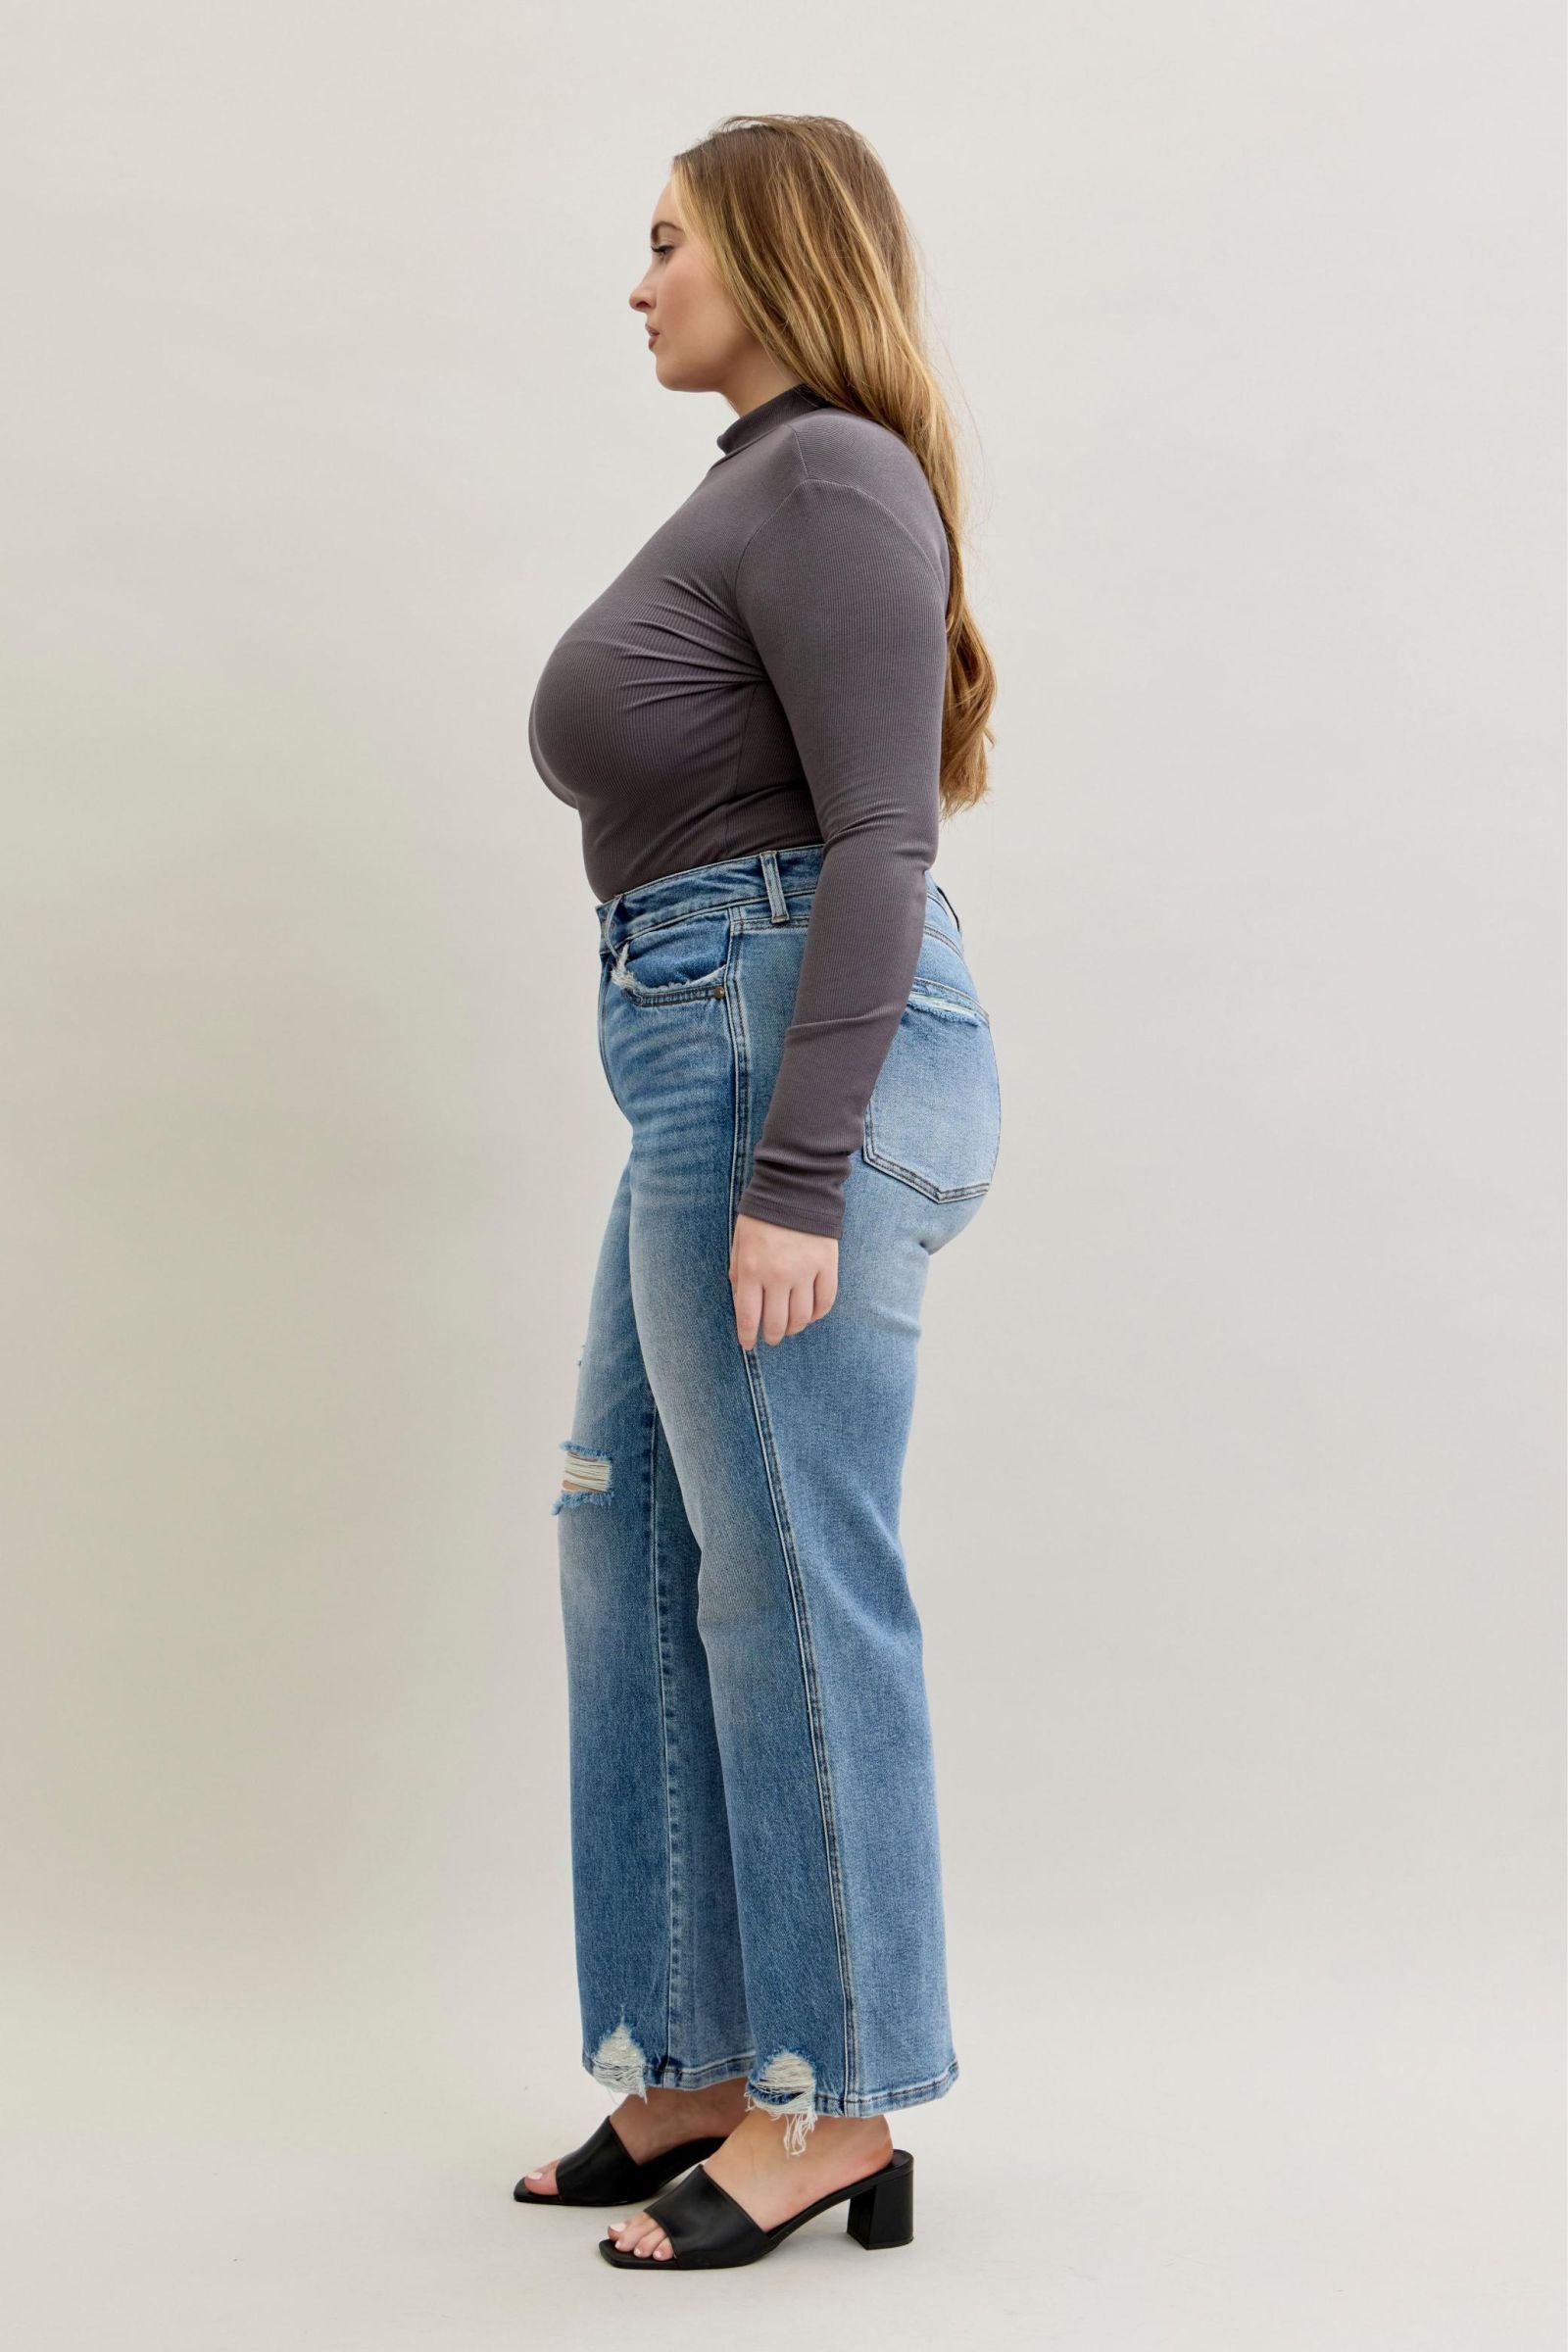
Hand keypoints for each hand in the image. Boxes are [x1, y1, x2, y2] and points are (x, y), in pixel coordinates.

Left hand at [728, 1213, 838, 1349]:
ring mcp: (805, 1272)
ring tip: (790, 1327)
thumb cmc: (763, 1212)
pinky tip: (811, 1314)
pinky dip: (818, 1314)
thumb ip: (737, 1270)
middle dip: (771, 1336)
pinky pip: (825, 1301)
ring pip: (802, 1318)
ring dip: (794, 1328)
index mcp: (751, 1269)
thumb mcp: (739, 1239)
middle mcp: (777, 1275)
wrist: (796, 1186)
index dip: (747, 1336)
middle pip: (776, 1323)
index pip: (748, 1316)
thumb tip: (739, 1297)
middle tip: (771, 1336)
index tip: (748, 1344)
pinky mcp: (827, 1266)